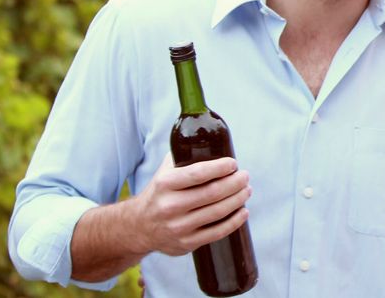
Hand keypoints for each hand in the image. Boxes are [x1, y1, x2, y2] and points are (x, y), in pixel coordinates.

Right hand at [131, 154, 251, 255]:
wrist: (138, 227)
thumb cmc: (159, 194)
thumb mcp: (163, 173)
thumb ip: (182, 157)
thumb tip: (211, 141)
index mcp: (165, 184)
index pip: (198, 173)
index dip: (220, 168)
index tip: (233, 164)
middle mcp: (170, 206)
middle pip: (212, 193)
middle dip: (235, 183)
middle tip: (245, 176)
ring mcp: (178, 227)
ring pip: (217, 212)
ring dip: (238, 199)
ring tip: (246, 190)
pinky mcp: (186, 243)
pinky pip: (217, 232)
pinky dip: (234, 221)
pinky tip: (243, 211)